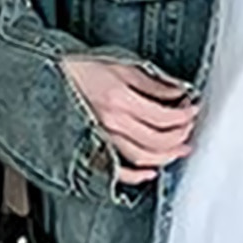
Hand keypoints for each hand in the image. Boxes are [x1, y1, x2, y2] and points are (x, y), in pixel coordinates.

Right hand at [59, 57, 200, 184]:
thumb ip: (153, 83)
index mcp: (119, 99)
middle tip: (189, 129)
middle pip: (156, 140)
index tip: (192, 110)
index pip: (163, 117)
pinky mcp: (92, 146)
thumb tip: (178, 92)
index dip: (184, 116)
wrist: (50, 74)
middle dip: (179, 136)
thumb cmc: (81, 67)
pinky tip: (149, 173)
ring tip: (179, 150)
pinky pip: (115, 169)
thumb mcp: (121, 66)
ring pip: (140, 157)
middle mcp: (110, 121)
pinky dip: (134, 176)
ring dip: (165, 156)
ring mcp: (100, 136)